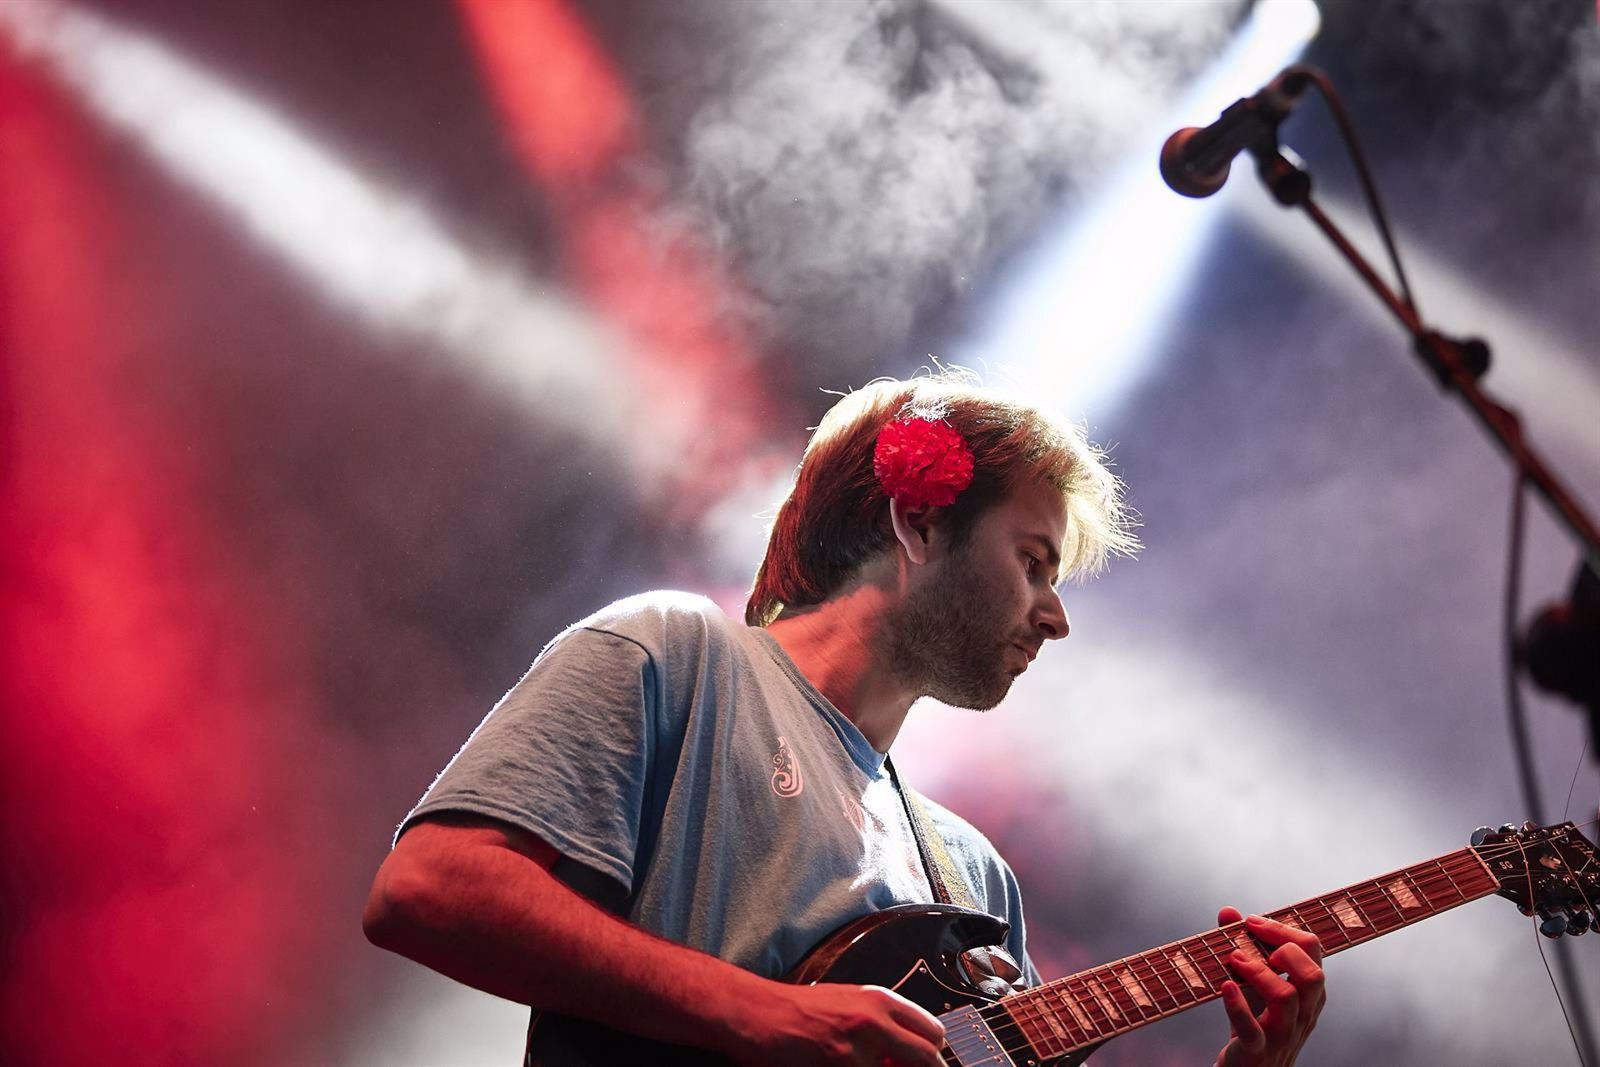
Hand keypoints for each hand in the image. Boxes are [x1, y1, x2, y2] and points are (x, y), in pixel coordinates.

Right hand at [731, 982, 945, 1066]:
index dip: (933, 1054)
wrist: (757, 1013)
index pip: (932, 1032)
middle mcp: (873, 1022)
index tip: (928, 1064)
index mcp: (879, 1001)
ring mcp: (856, 1051)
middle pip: (927, 1057)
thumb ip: (881, 1023)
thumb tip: (906, 1052)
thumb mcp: (848, 1002)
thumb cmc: (798, 1008)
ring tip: (863, 1064)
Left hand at [1212, 907, 1324, 1066]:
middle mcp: (1302, 1014)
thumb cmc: (1255, 1024)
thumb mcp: (1253, 985)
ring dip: (1258, 971)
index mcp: (1308, 994)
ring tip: (1234, 959)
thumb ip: (1244, 948)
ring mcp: (1282, 1035)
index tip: (1253, 922)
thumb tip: (1228, 911)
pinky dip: (1238, 1006)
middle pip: (1312, 974)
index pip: (1313, 951)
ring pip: (1287, 998)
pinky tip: (1225, 986)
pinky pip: (1252, 1030)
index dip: (1284, 929)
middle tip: (1251, 942)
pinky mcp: (1257, 1051)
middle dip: (1283, 948)